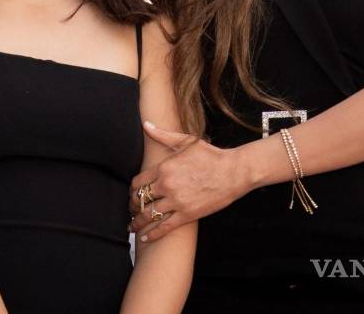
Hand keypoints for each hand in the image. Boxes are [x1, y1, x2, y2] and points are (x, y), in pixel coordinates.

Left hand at [127, 121, 249, 242]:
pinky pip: (164, 227)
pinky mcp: (187, 215)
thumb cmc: (210, 155)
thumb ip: (163, 135)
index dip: (131, 191)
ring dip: (137, 221)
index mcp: (164, 168)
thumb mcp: (185, 141)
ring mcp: (176, 201)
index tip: (131, 195)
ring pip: (149, 214)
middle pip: (140, 199)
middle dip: (133, 206)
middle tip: (130, 211)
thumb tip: (146, 125)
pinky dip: (152, 234)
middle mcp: (167, 185)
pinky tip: (144, 237)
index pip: (138, 182)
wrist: (233, 172)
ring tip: (132, 226)